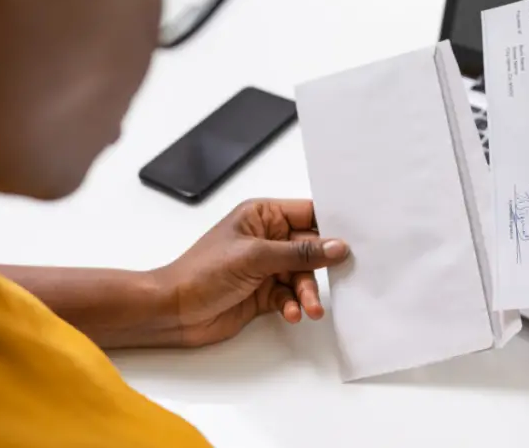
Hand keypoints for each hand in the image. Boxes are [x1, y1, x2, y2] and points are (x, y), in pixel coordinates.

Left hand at [151, 199, 349, 346]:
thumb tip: (337, 246)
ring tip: (309, 308)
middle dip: (321, 268)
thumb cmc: (201, 272)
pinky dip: (293, 305)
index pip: (308, 213)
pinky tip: (290, 313)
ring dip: (307, 292)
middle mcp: (266, 238)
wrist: (173, 311)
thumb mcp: (255, 257)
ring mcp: (265, 267)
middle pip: (311, 248)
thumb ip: (299, 252)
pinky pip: (290, 296)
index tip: (355, 238)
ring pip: (302, 276)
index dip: (332, 225)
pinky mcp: (264, 292)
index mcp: (262, 215)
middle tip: (336, 281)